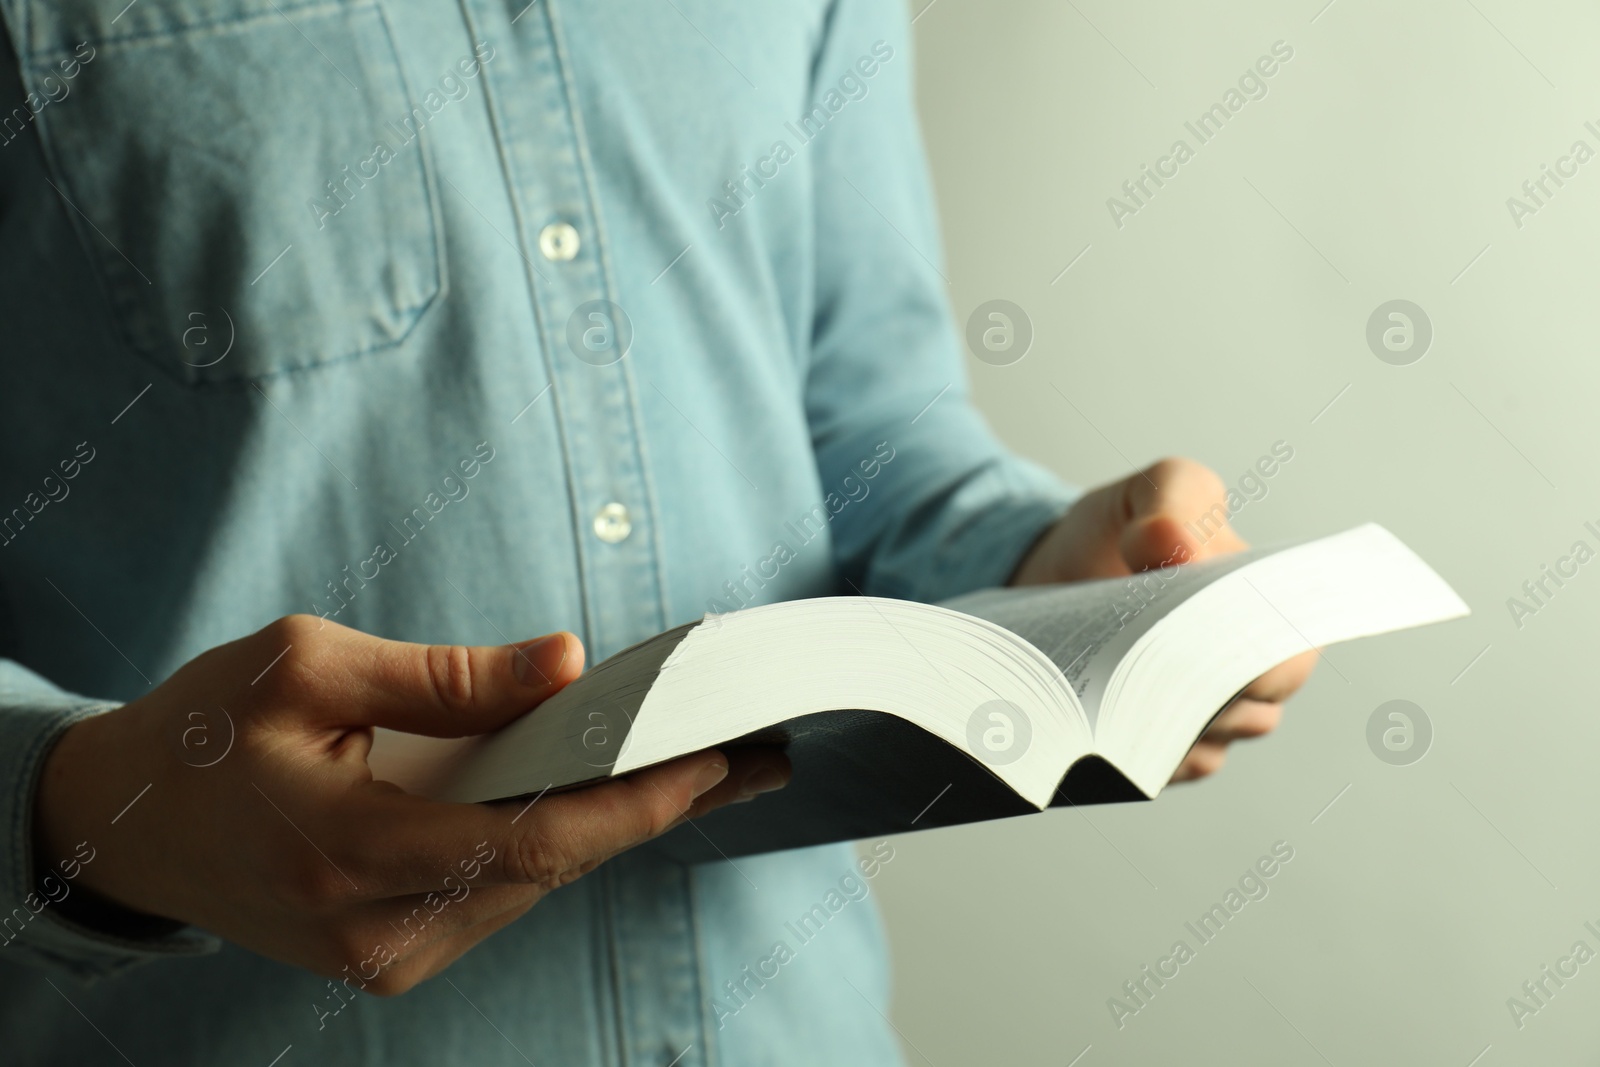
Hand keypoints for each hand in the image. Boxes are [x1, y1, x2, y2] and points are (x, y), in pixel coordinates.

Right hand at [33, 615, 788, 994]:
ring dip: (609, 828)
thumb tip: (565, 665)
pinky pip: (498, 900)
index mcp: (347, 852)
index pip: (530, 841)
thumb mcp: (305, 666)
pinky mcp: (388, 958)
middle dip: (647, 809)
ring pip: (531, 891)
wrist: (123, 826)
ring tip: (690, 769)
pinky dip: (554, 847)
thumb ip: (443, 675)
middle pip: (549, 871)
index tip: (711, 759)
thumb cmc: (203, 731)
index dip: (633, 803)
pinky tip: (600, 800)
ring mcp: (383, 957)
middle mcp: (374, 929)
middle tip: (740, 754)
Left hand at [1009, 457, 1315, 782]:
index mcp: (1268, 612)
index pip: (1288, 658)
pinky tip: (1095, 729)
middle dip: (1199, 693)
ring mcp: (1200, 718)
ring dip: (1161, 725)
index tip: (1201, 642)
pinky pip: (1158, 771)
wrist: (1047, 574)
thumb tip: (1174, 547)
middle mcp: (1247, 676)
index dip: (1256, 660)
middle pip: (1249, 713)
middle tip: (1140, 669)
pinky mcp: (1151, 749)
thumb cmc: (1119, 531)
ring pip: (1205, 746)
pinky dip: (1131, 753)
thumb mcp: (1150, 491)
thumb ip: (1173, 498)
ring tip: (1108, 695)